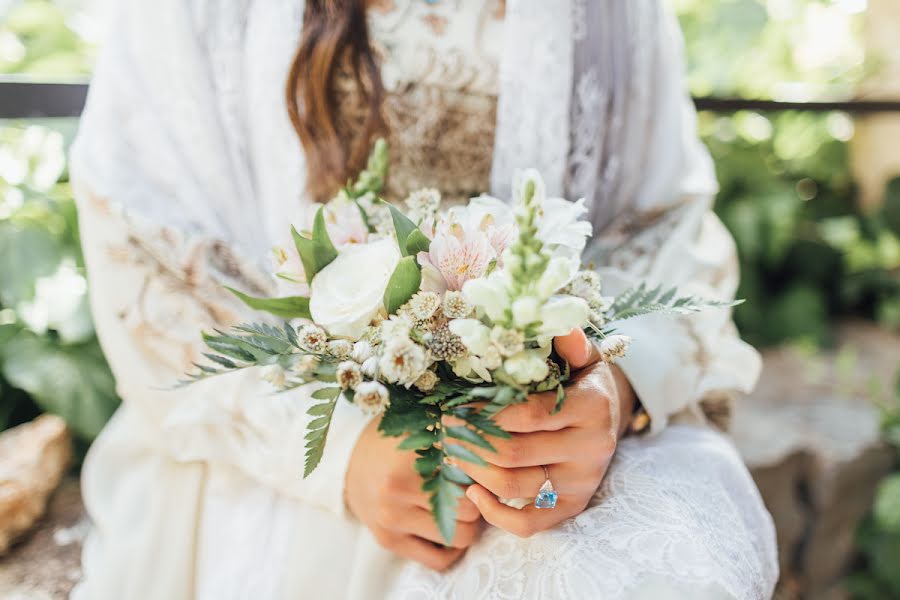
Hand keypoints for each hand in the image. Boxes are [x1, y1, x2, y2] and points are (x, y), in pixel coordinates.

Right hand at [346, 418, 482, 569]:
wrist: (348, 460)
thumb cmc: (396, 440)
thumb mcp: (423, 426)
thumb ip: (457, 432)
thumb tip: (499, 445)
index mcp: (410, 454)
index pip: (470, 474)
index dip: (484, 473)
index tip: (483, 469)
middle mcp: (398, 488)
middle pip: (469, 508)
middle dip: (478, 500)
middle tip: (473, 489)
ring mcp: (391, 518)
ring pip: (459, 536)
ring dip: (467, 524)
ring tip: (461, 507)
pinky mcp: (388, 540)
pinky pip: (439, 559)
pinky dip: (452, 548)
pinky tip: (448, 528)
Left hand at [449, 329, 635, 537]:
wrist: (607, 416)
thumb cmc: (579, 379)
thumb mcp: (580, 355)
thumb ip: (569, 342)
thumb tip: (560, 327)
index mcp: (592, 405)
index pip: (528, 414)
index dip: (485, 412)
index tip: (454, 405)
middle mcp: (592, 448)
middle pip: (514, 453)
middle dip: (469, 440)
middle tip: (443, 427)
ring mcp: (582, 482)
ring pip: (514, 486)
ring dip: (473, 470)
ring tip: (451, 451)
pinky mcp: (571, 507)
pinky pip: (528, 524)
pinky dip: (494, 513)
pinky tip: (471, 492)